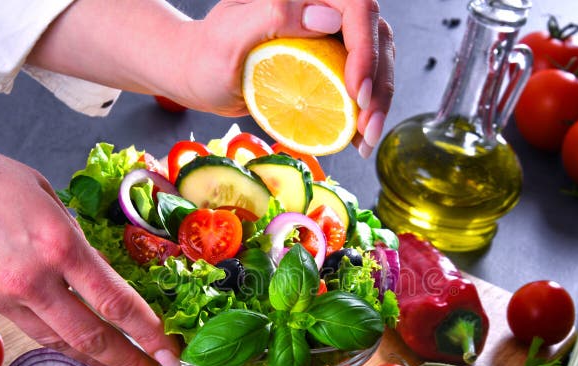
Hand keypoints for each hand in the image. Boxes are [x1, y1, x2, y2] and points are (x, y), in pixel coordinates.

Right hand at [0, 128, 179, 365]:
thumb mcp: (38, 190)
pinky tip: (76, 344)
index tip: (170, 351)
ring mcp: (3, 297)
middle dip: (130, 363)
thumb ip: (68, 232)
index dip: (148, 333)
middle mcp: (34, 279)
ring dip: (96, 360)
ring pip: (60, 342)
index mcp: (58, 242)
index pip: (115, 301)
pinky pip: (30, 328)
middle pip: (92, 338)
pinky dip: (58, 340)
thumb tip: (85, 260)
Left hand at [28, 0, 394, 157]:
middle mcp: (323, 10)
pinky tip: (360, 139)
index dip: (366, 49)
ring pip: (377, 61)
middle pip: (375, 37)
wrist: (198, 75)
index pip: (356, 8)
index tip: (356, 91)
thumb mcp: (232, 36)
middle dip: (379, 85)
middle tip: (368, 127)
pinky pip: (361, 83)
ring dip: (379, 102)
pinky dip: (366, 111)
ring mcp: (329, 39)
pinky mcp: (329, 65)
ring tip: (366, 140)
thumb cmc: (206, 55)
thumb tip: (326, 17)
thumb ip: (274, 16)